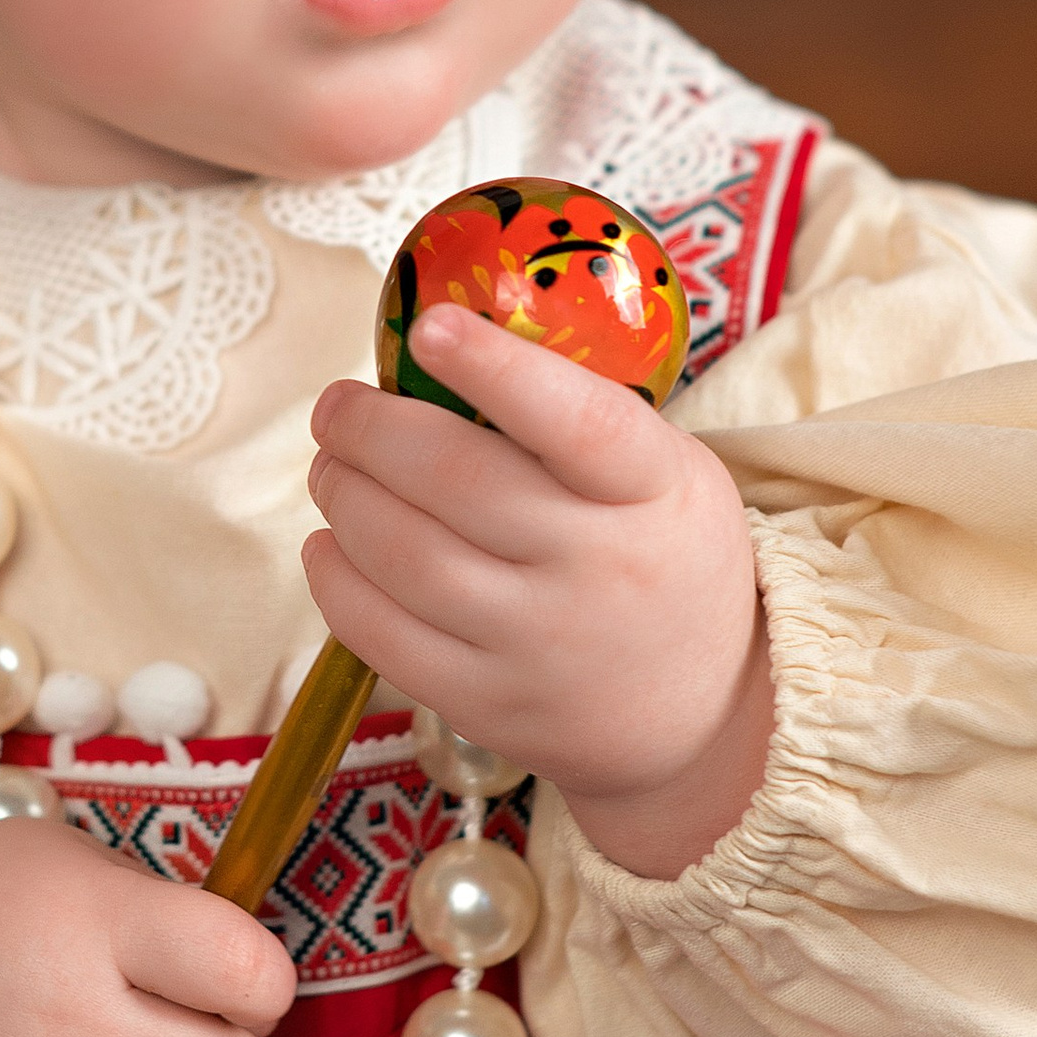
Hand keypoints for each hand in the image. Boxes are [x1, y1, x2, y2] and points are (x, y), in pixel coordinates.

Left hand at [306, 304, 772, 878]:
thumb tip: (433, 341)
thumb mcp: (662, 469)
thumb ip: (570, 414)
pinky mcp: (490, 705)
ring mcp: (543, 645)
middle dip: (367, 429)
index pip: (578, 420)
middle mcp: (601, 568)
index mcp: (651, 488)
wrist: (705, 712)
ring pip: (404, 555)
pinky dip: (335, 577)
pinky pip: (382, 636)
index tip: (431, 325)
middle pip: (454, 481)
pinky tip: (331, 544)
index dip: (497, 368)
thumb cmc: (658, 550)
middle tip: (337, 408)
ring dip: (342, 496)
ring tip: (332, 469)